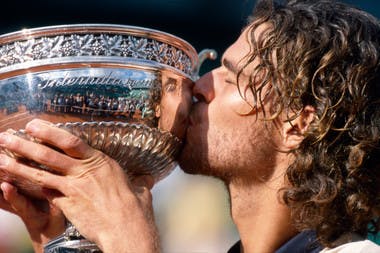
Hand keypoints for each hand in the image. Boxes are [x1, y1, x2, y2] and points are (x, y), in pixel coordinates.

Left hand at [0, 119, 159, 252]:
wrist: (127, 229)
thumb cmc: (136, 209)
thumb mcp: (141, 189)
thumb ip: (140, 181)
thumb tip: (149, 178)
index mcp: (102, 162)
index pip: (72, 141)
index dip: (50, 132)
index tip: (34, 125)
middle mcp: (85, 171)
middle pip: (50, 154)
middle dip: (26, 144)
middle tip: (7, 136)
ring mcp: (74, 188)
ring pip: (41, 173)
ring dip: (19, 164)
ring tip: (1, 157)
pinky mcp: (67, 204)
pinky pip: (46, 194)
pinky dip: (31, 188)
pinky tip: (16, 184)